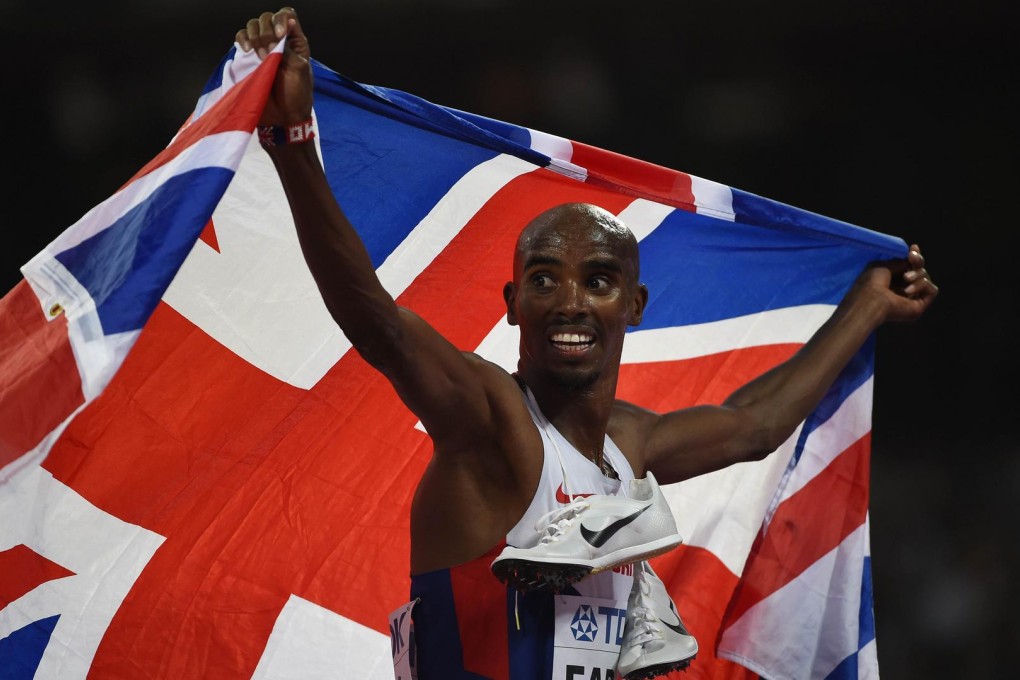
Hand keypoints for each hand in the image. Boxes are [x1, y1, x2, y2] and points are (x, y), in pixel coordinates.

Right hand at [235, 7, 312, 125]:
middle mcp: (279, 41)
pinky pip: (241, 38)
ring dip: (256, 37)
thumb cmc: (296, 95)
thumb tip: (288, 21)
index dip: (281, 20)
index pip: (287, 15)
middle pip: (267, 18)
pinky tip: (246, 49)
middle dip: (267, 32)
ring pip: (253, 26)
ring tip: (262, 58)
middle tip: (270, 54)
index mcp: (295, 42)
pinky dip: (242, 39)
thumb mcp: (299, 69)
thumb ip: (290, 46)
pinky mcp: (249, 58)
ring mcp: (263, 49)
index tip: (280, 36)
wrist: (283, 117)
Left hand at [853, 244, 938, 323]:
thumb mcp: (883, 265)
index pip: (908, 268)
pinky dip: (922, 286)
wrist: (872, 299)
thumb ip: (899, 262)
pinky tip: (908, 290)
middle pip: (920, 270)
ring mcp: (911, 299)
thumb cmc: (872, 282)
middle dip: (917, 261)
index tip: (913, 248)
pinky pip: (932, 290)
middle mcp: (902, 290)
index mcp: (891, 281)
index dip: (914, 257)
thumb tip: (910, 259)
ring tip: (905, 279)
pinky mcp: (919, 306)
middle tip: (911, 257)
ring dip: (917, 274)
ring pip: (926, 278)